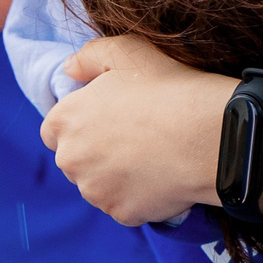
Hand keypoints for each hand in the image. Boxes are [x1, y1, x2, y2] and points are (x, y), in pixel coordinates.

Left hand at [41, 36, 231, 225]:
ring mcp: (96, 191)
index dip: (80, 123)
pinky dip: (139, 194)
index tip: (107, 118)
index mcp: (66, 120)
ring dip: (116, 175)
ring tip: (153, 155)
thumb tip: (70, 70)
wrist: (209, 136)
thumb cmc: (170, 89)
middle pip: (76, 159)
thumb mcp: (128, 50)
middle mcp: (71, 160)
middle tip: (135, 135)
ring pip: (99, 185)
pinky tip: (163, 176)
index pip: (53, 129)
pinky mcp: (122, 213)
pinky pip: (125, 204)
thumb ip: (89, 55)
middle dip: (96, 151)